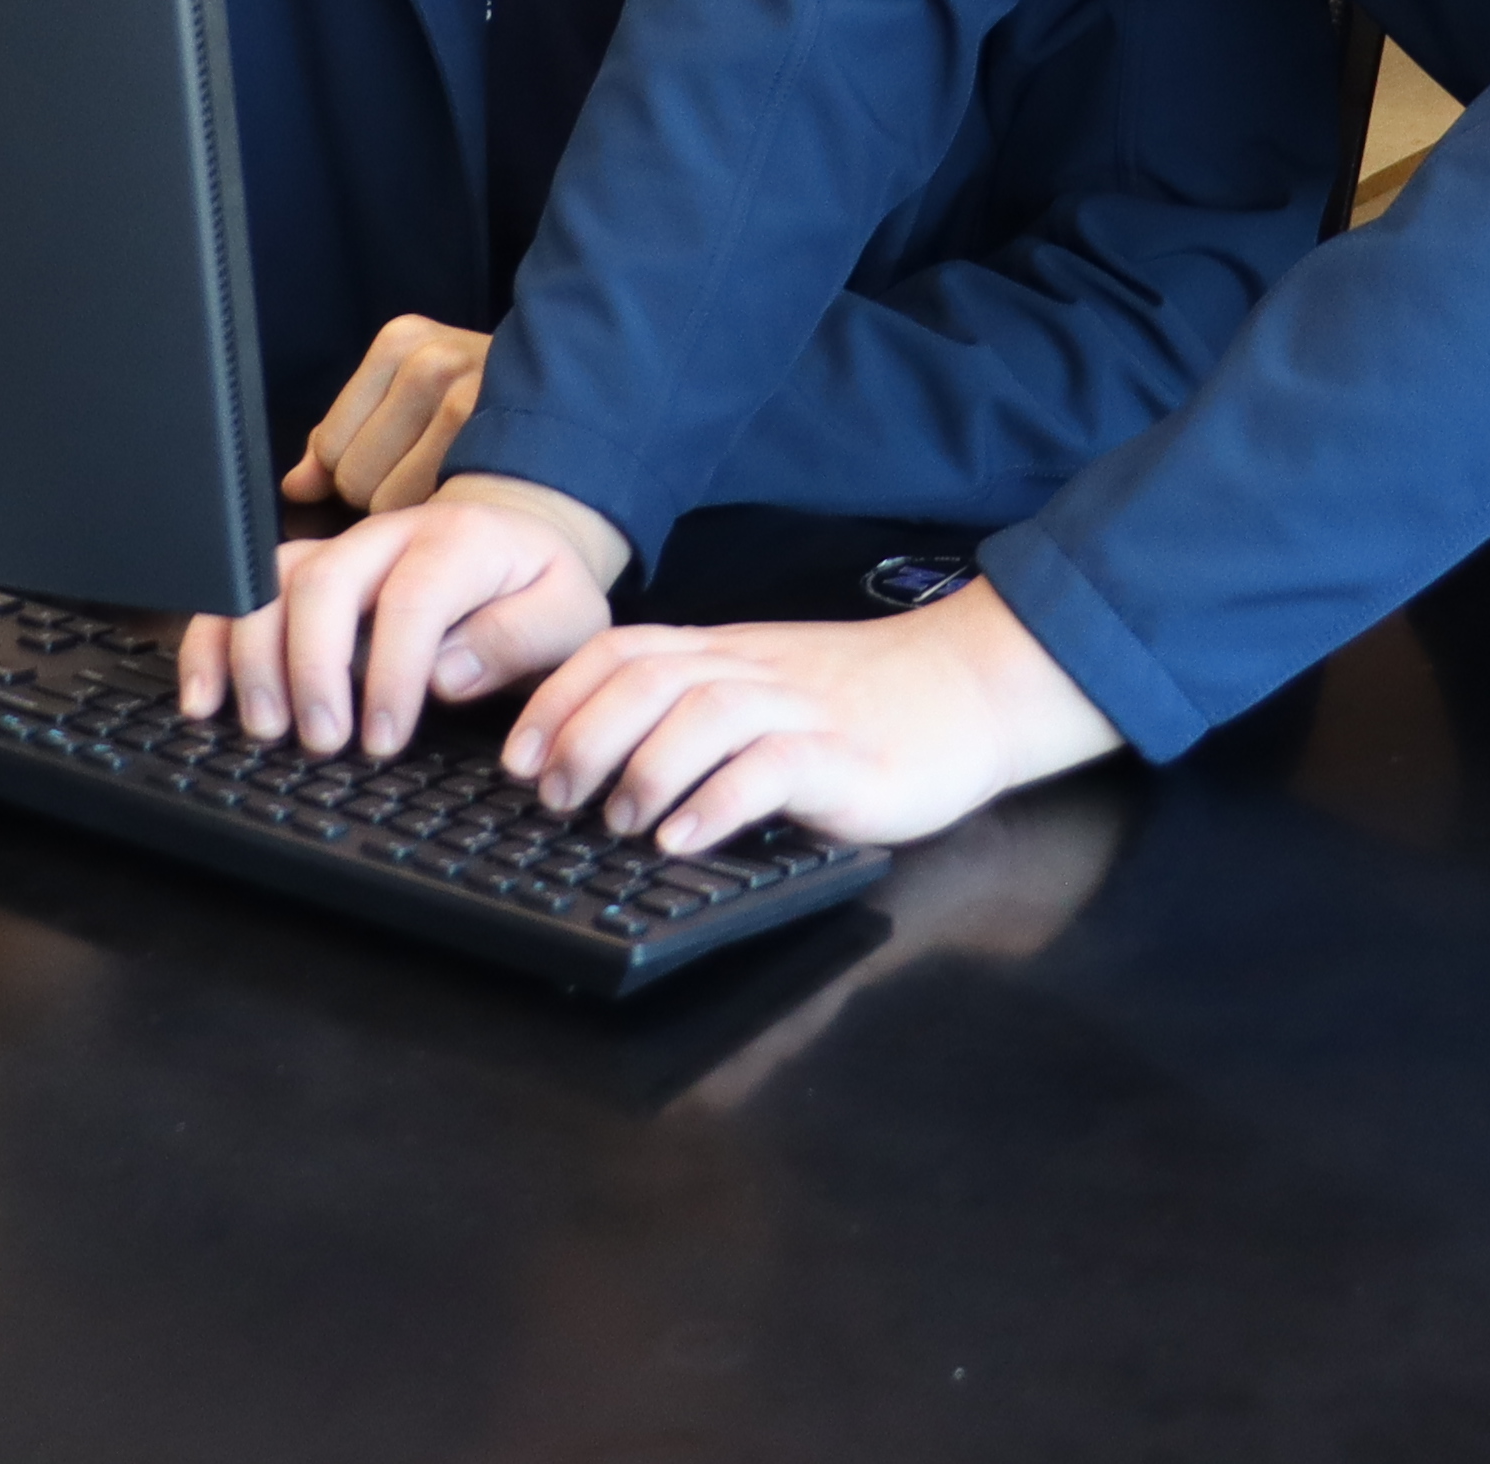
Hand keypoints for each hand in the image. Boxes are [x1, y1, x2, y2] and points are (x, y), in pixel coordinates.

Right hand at [176, 476, 631, 761]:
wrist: (520, 537)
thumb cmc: (540, 589)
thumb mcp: (569, 614)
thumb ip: (517, 640)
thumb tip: (447, 676)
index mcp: (459, 540)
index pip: (412, 598)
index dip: (392, 671)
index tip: (385, 738)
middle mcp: (387, 536)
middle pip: (324, 582)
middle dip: (312, 667)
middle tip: (322, 741)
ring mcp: (338, 549)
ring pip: (271, 584)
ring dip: (255, 657)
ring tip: (264, 727)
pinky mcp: (306, 571)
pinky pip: (244, 594)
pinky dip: (215, 643)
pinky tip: (206, 697)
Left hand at [282, 315, 490, 512]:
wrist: (584, 420)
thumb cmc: (486, 417)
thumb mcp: (408, 403)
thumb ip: (342, 442)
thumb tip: (295, 486)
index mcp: (403, 340)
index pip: (330, 445)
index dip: (357, 468)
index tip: (402, 459)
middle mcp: (432, 360)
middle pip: (352, 475)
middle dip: (382, 489)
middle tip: (432, 473)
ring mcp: (466, 397)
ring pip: (383, 499)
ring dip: (411, 508)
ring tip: (451, 484)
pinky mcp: (493, 440)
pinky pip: (425, 510)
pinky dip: (438, 517)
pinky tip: (466, 497)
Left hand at [505, 582, 1120, 857]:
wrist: (971, 686)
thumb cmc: (862, 700)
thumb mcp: (766, 686)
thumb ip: (696, 703)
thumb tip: (599, 750)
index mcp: (726, 653)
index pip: (621, 651)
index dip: (558, 699)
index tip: (517, 755)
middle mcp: (754, 672)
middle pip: (647, 678)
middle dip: (584, 737)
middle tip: (553, 798)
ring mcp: (802, 710)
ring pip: (702, 713)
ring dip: (645, 770)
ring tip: (620, 823)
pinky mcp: (846, 757)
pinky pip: (771, 768)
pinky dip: (717, 803)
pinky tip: (685, 838)